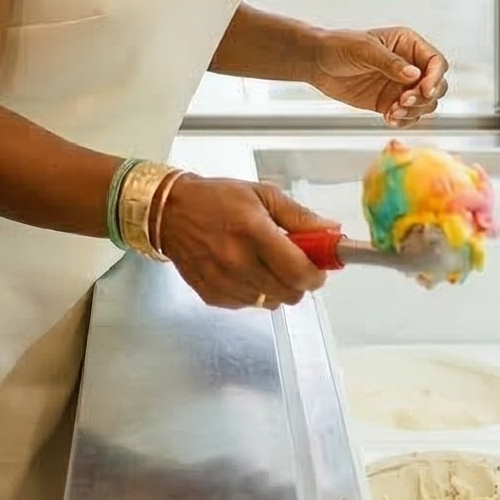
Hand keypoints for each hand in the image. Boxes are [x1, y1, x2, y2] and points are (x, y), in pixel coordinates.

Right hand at [156, 175, 332, 311]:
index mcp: (253, 232)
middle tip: (291, 264)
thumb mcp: (260, 194)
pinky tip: (243, 272)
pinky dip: (254, 292)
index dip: (316, 274)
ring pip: (271, 302)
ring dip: (276, 288)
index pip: (299, 271)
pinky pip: (249, 305)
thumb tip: (331, 231)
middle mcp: (237, 261)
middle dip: (298, 281)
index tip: (317, 267)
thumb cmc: (215, 199)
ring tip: (263, 265)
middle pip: (290, 293)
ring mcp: (223, 282)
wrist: (168, 213)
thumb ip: (298, 215)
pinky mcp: (212, 295)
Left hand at [309, 26, 448, 125]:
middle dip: (425, 98)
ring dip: (415, 112)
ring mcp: (402, 86)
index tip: (424, 90)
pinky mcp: (390, 102)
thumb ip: (390, 63)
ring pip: (426, 104)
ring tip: (393, 112)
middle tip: (402, 102)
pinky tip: (389, 119)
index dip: (435, 77)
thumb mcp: (364, 50)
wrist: (316, 62)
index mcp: (409, 45)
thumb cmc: (339, 47)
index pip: (436, 62)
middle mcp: (411, 66)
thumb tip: (415, 75)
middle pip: (437, 86)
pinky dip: (404, 120)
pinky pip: (408, 116)